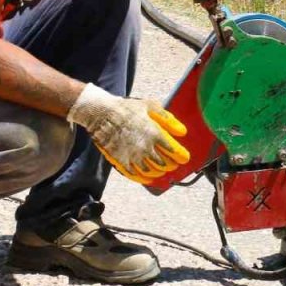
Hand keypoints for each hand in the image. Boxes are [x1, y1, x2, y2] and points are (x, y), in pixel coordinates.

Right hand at [67, 84, 190, 183]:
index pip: (174, 151)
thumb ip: (168, 119)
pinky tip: (149, 178)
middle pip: (164, 163)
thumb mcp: (150, 106)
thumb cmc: (127, 108)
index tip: (184, 158)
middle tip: (173, 164)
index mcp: (155, 133)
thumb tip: (182, 131)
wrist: (102, 113)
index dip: (181, 156)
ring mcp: (133, 156)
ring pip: (151, 171)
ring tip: (162, 170)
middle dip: (171, 165)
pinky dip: (144, 178)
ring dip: (159, 172)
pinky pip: (135, 175)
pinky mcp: (121, 161)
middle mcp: (145, 147)